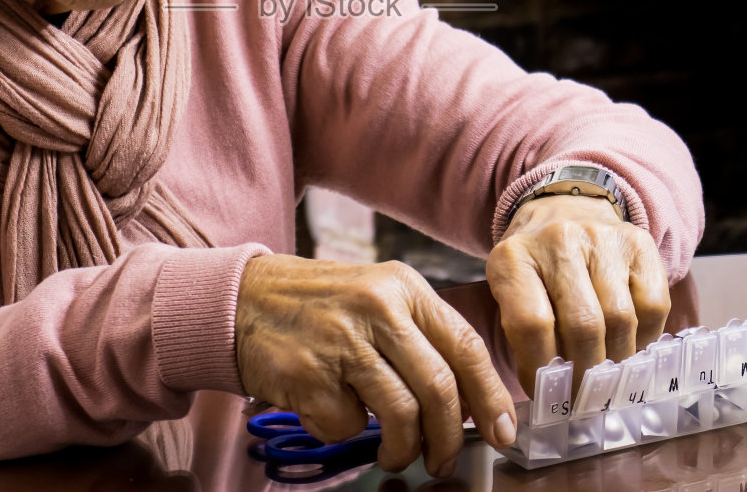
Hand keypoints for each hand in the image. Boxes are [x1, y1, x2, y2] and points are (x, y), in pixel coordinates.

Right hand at [235, 254, 517, 475]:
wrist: (242, 299)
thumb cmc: (320, 307)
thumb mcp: (377, 298)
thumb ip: (421, 338)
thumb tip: (470, 400)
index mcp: (403, 287)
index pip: (466, 346)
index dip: (491, 396)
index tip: (504, 430)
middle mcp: (377, 307)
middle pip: (439, 387)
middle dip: (450, 437)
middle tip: (443, 459)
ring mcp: (341, 339)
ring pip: (401, 414)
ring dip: (403, 448)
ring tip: (394, 454)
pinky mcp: (309, 373)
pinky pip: (347, 425)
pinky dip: (344, 432)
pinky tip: (332, 414)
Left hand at [486, 194, 669, 394]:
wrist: (564, 206)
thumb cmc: (534, 263)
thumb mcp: (508, 289)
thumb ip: (521, 333)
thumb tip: (548, 391)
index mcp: (514, 256)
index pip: (531, 324)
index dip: (542, 369)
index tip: (547, 393)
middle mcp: (558, 240)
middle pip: (582, 326)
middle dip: (585, 374)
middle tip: (583, 396)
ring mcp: (602, 238)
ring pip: (620, 320)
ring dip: (616, 361)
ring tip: (607, 378)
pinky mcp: (639, 243)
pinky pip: (653, 306)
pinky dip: (644, 338)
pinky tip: (630, 346)